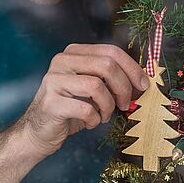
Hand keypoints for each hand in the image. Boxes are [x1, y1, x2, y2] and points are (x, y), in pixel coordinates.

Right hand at [18, 43, 149, 157]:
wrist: (39, 131)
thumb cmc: (71, 109)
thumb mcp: (93, 89)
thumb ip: (111, 79)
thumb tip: (142, 81)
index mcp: (75, 53)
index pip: (111, 51)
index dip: (132, 68)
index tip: (143, 86)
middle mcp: (62, 61)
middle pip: (107, 65)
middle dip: (123, 88)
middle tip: (126, 104)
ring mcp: (54, 81)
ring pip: (97, 86)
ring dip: (108, 106)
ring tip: (104, 115)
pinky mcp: (51, 103)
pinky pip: (85, 109)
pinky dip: (95, 119)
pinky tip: (91, 122)